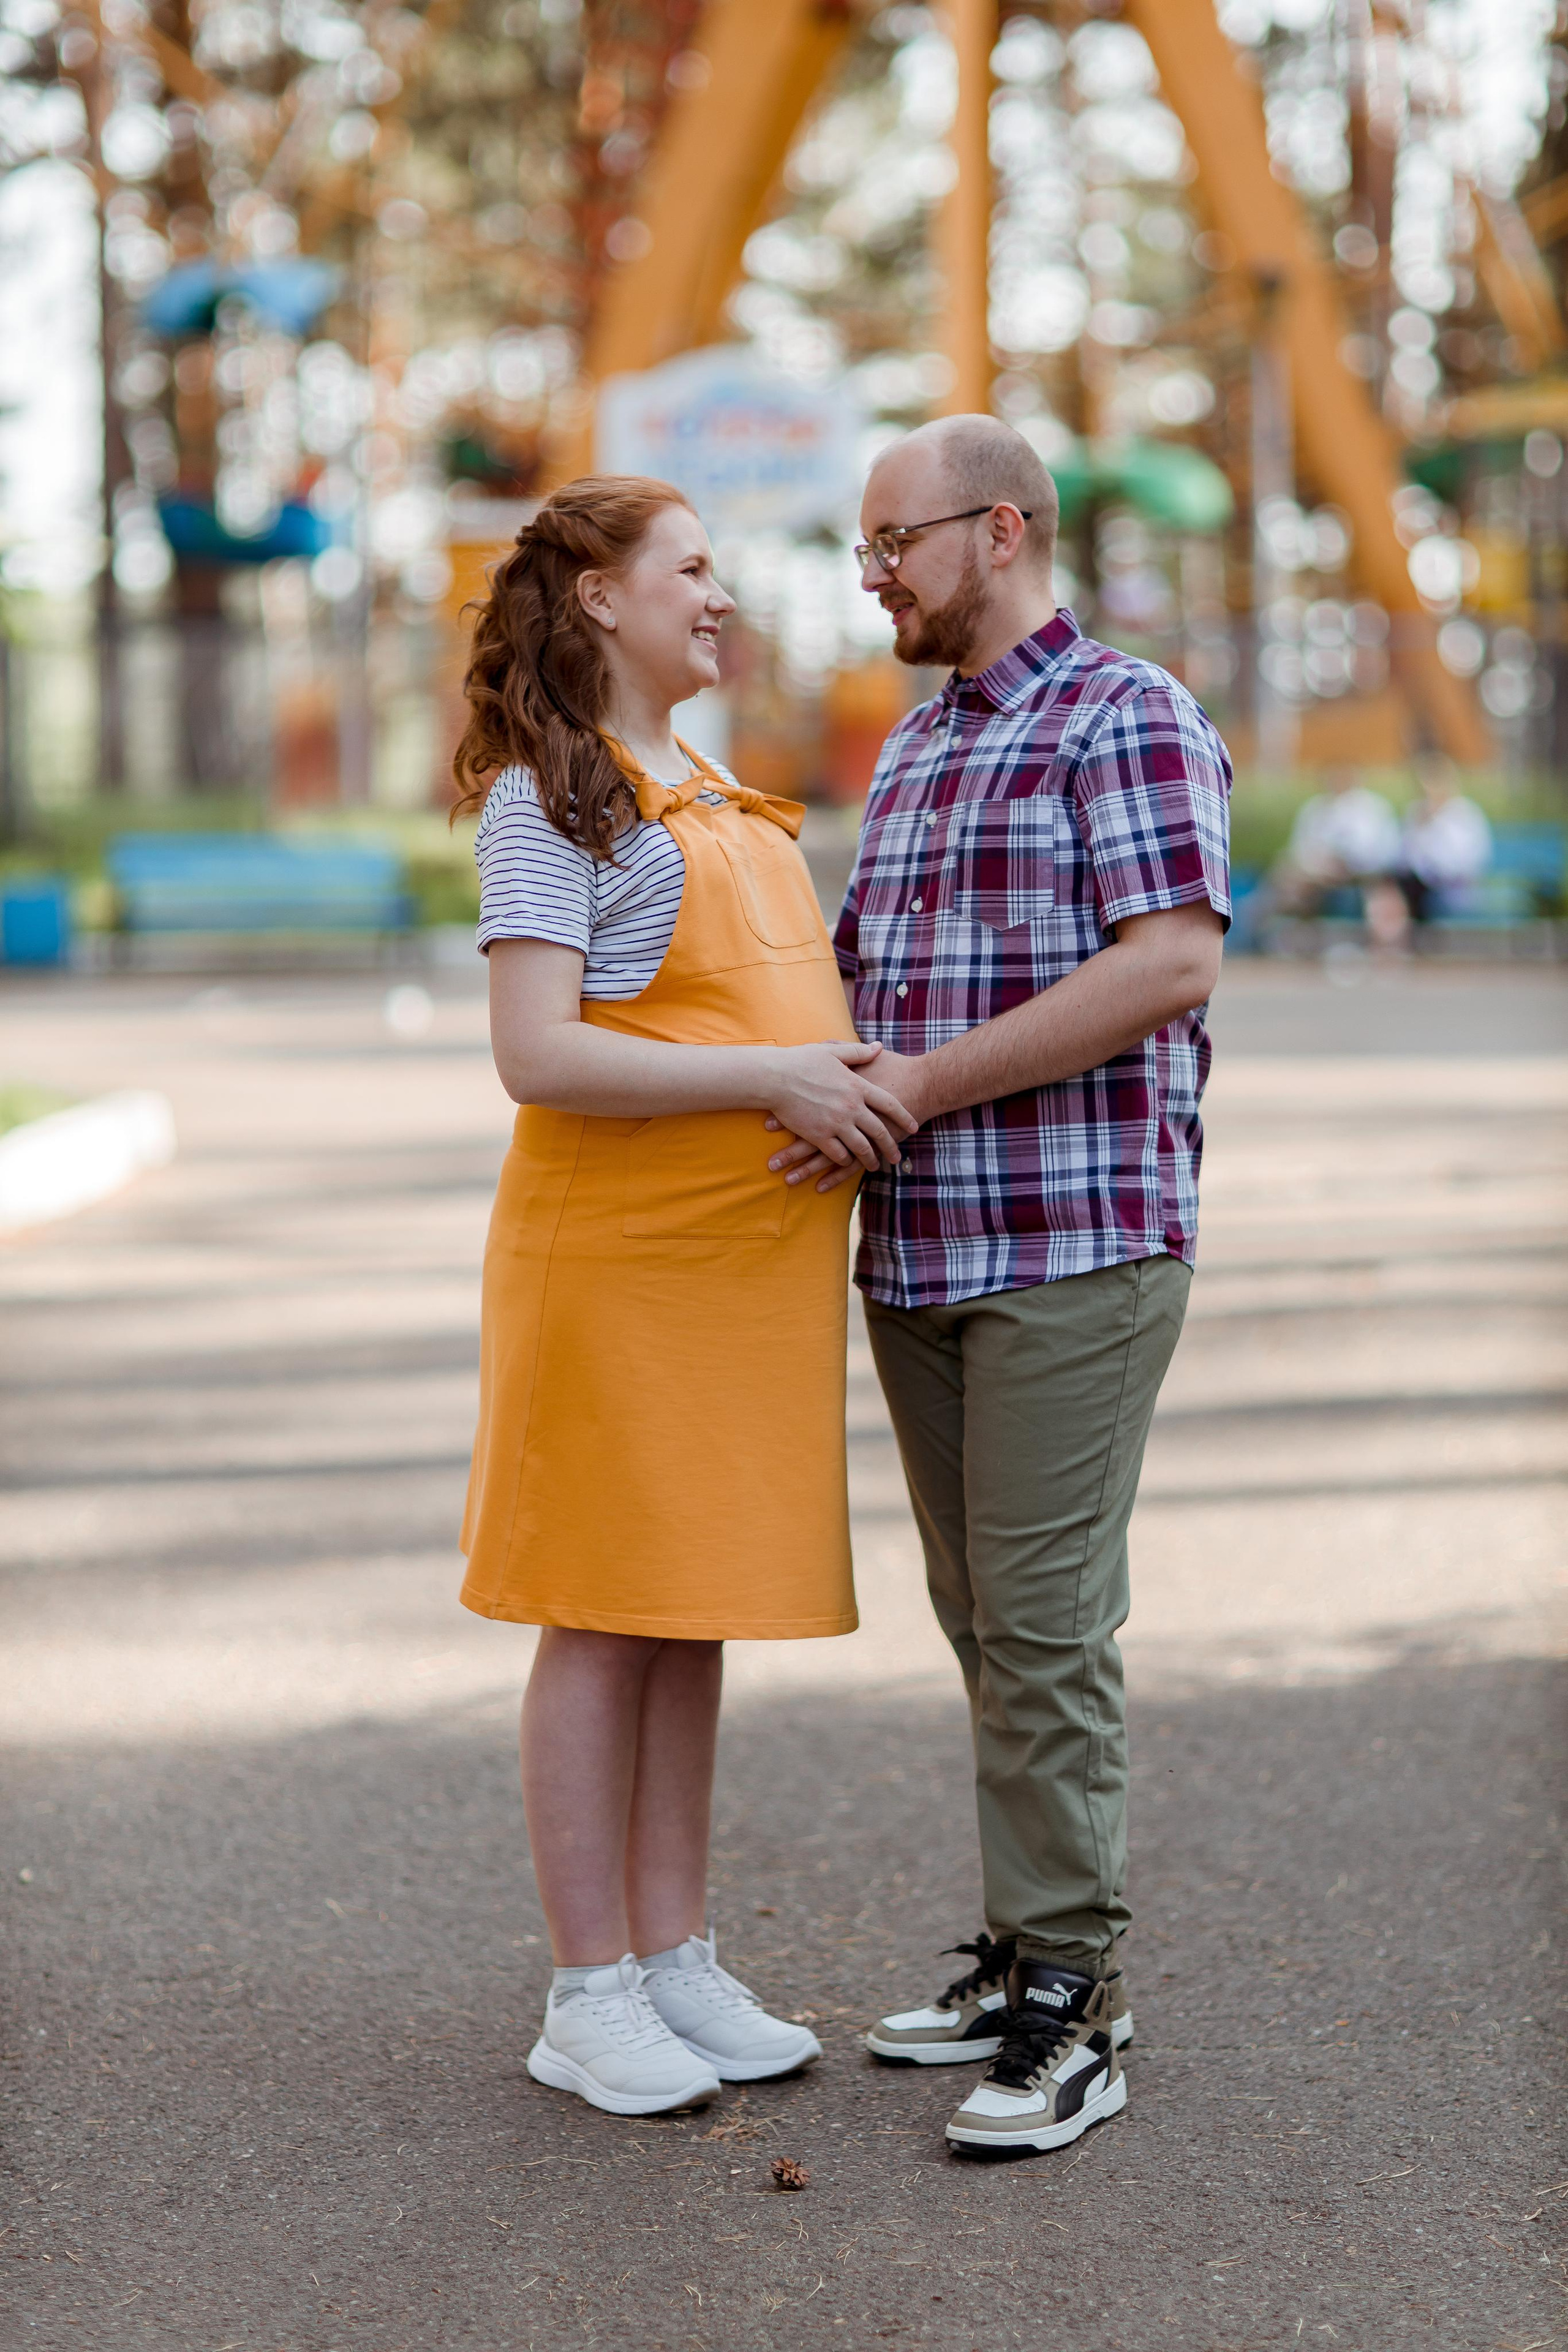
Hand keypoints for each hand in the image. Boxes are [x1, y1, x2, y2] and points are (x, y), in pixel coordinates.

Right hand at [760, 1040, 917, 1177]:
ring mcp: (836, 1123)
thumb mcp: (833, 1051)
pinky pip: (838, 1154)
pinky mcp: (819, 1136)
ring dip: (870, 1159)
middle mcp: (851, 1107)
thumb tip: (879, 1046)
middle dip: (890, 1146)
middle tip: (896, 1156)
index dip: (904, 1117)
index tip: (913, 1127)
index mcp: (857, 1085)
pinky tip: (848, 1163)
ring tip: (875, 1166)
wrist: (774, 1078)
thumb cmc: (801, 1061)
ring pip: (861, 1147)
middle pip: (879, 1131)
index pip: (889, 1104)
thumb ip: (858, 1052)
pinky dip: (845, 1161)